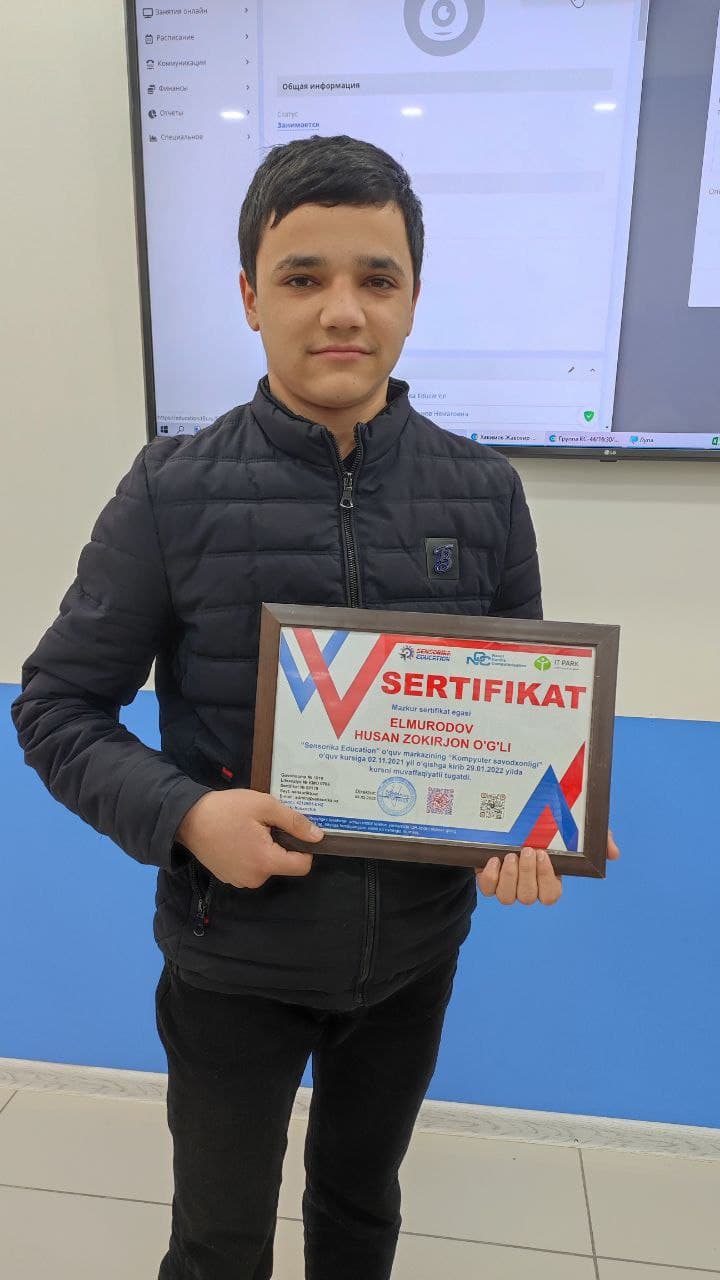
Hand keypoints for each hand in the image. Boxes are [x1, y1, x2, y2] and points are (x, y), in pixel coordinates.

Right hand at [175, 790, 323, 888]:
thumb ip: (294, 822)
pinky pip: (251, 869)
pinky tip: (237, 839)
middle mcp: (255, 878)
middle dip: (279, 845)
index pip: (302, 865)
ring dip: (264, 850)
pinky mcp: (229, 878)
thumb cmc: (227, 809)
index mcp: (266, 862)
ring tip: (247, 830)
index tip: (292, 831)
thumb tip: (318, 837)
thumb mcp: (264, 806)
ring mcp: (240, 881)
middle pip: (283, 864)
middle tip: (263, 825)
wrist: (187, 819)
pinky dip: (249, 856)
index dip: (303, 848)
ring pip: (266, 866)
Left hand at [475, 830, 620, 906]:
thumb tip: (613, 853)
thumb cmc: (545, 827)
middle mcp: (528, 885)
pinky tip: (493, 860)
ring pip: (508, 898)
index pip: (551, 895)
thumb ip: (596, 839)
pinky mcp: (489, 878)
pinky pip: (488, 890)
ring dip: (510, 878)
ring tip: (510, 855)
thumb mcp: (572, 828)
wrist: (507, 819)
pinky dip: (490, 878)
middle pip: (529, 897)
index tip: (545, 855)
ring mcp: (507, 884)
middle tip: (528, 850)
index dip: (547, 879)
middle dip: (528, 874)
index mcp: (548, 878)